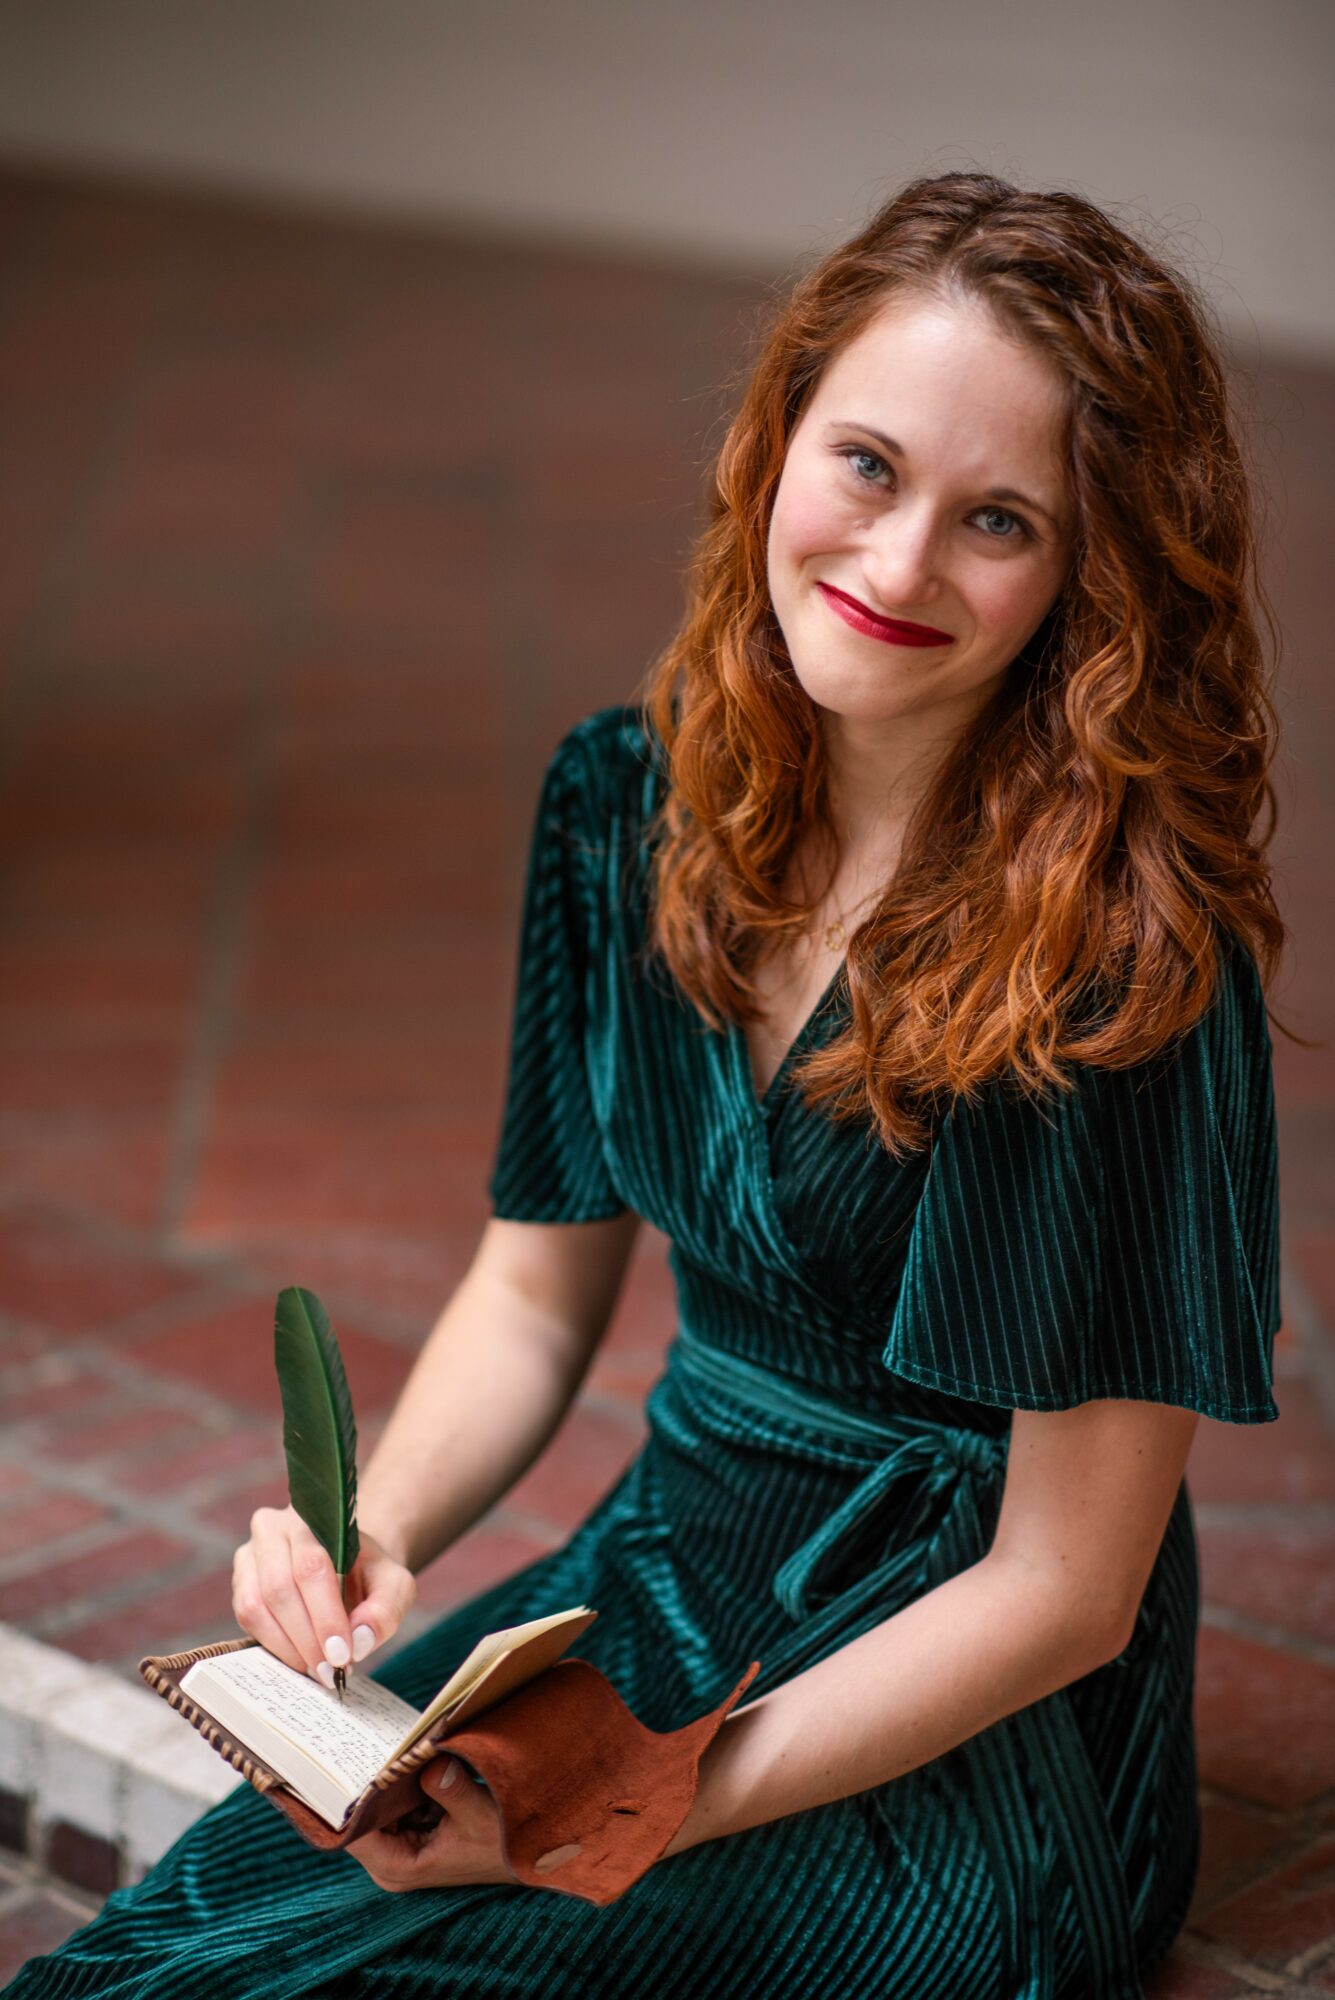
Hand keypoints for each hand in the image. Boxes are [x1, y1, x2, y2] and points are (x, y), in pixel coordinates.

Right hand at [231, 1505, 417, 1685]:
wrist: (348, 1567)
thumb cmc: (370, 1573)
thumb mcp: (394, 1585)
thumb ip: (386, 1610)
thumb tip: (360, 1641)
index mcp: (315, 1516)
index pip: (312, 1566)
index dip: (325, 1616)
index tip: (341, 1654)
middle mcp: (274, 1528)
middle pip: (279, 1587)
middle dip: (306, 1637)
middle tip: (329, 1669)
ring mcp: (250, 1555)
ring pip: (255, 1605)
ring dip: (286, 1646)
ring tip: (316, 1668)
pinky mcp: (240, 1584)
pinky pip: (246, 1619)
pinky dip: (273, 1645)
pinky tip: (299, 1658)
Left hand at [346, 1756, 517, 1891]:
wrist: (523, 1855)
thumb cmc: (501, 1846)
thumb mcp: (479, 1816)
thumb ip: (451, 1790)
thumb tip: (430, 1763)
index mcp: (397, 1867)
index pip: (352, 1833)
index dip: (350, 1799)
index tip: (355, 1762)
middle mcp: (391, 1859)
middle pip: (361, 1814)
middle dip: (371, 1780)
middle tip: (378, 1740)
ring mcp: (400, 1843)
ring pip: (378, 1801)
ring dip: (391, 1775)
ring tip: (399, 1743)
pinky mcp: (412, 1827)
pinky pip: (397, 1797)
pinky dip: (406, 1778)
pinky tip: (415, 1755)